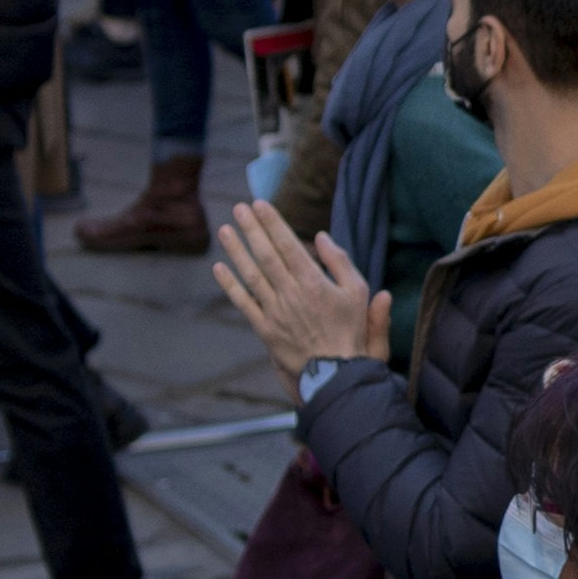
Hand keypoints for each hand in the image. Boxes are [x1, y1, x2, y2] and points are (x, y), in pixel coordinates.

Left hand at [214, 202, 387, 387]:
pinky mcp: (265, 329)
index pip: (288, 245)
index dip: (272, 223)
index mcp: (314, 282)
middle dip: (251, 229)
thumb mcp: (358, 293)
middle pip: (266, 255)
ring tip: (225, 229)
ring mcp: (275, 311)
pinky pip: (244, 303)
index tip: (260, 205)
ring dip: (236, 251)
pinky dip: (230, 285)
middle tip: (239, 208)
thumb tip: (321, 237)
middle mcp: (291, 293)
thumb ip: (340, 262)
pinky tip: (219, 268)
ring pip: (251, 275)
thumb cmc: (352, 331)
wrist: (338, 373)